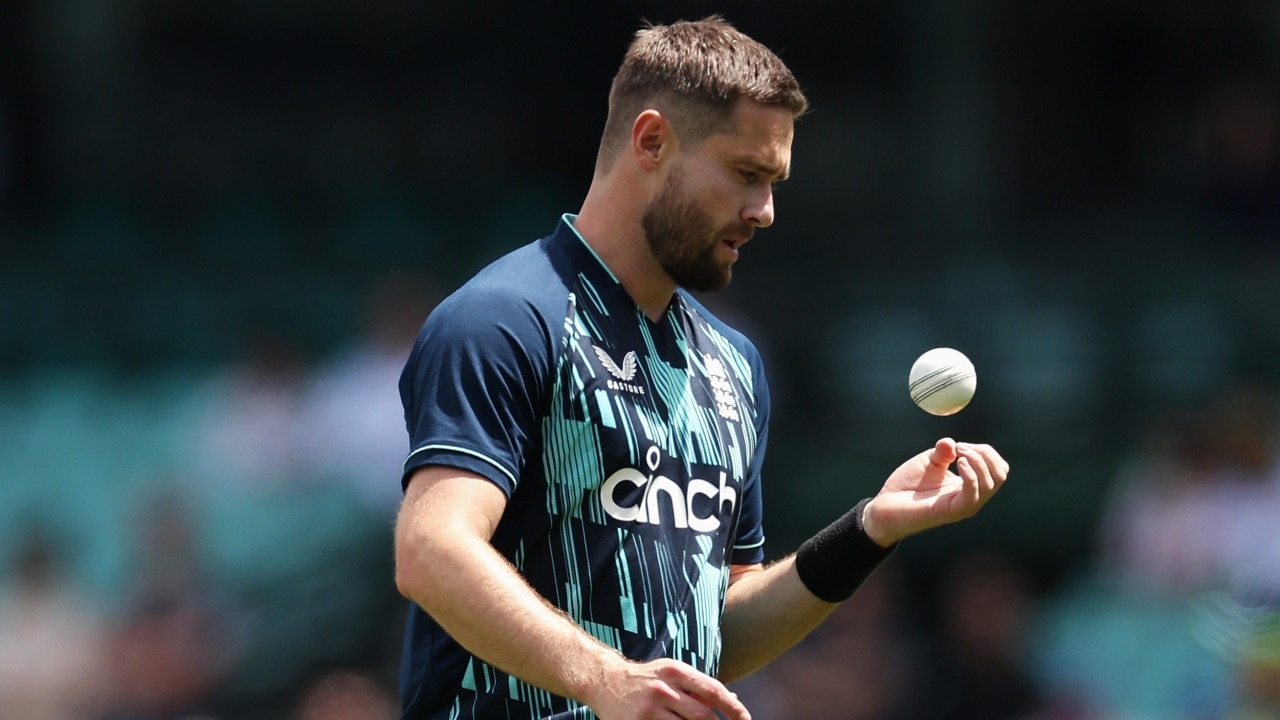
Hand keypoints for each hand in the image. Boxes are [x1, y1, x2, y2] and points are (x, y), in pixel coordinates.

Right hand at [584, 657, 749, 719]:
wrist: (604, 681)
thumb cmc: (646, 677)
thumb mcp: (672, 672)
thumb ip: (699, 685)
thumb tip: (732, 700)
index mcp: (675, 671)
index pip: (712, 690)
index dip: (733, 708)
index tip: (746, 719)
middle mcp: (663, 689)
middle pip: (702, 716)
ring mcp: (649, 710)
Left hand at [861, 438, 1007, 546]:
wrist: (884, 506)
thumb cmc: (906, 486)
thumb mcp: (927, 462)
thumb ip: (942, 452)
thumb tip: (951, 442)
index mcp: (969, 486)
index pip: (997, 468)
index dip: (985, 451)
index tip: (961, 444)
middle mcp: (971, 497)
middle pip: (1000, 474)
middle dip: (986, 454)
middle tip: (961, 447)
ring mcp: (963, 506)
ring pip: (991, 484)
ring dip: (977, 461)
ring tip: (957, 453)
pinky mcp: (951, 511)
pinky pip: (973, 495)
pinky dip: (971, 475)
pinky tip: (958, 462)